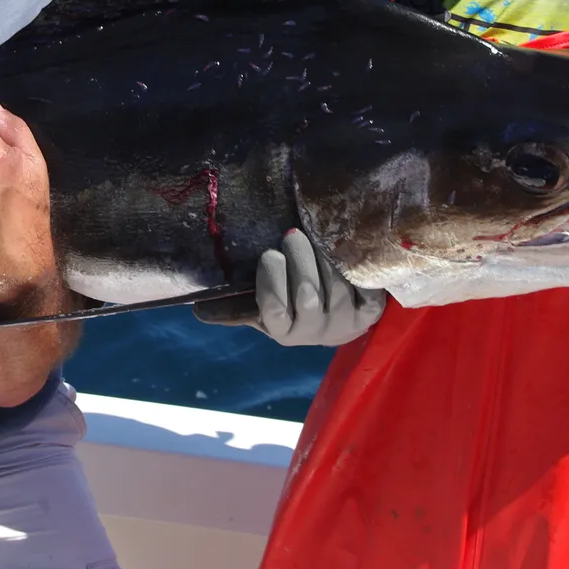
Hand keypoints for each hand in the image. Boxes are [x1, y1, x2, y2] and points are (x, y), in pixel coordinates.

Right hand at [249, 228, 385, 346]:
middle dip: (299, 259)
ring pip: (336, 288)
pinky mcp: (370, 314)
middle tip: (292, 235)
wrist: (338, 319)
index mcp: (282, 331)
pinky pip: (363, 287)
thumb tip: (198, 309)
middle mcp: (313, 333)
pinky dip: (354, 266)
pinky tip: (343, 249)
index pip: (273, 311)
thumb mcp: (266, 306)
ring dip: (325, 257)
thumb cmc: (293, 304)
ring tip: (317, 235)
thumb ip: (239, 303)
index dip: (271, 281)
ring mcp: (344, 324)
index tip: (270, 255)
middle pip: (307, 295)